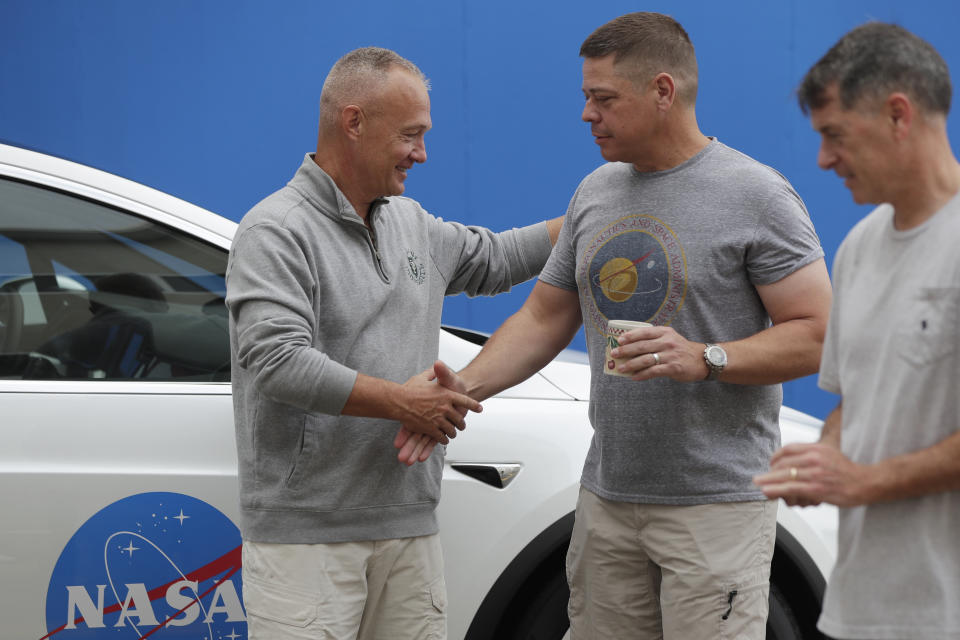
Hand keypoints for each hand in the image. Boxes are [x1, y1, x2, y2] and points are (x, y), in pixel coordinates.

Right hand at [395, 361, 474, 464]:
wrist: (398, 401)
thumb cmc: (410, 390)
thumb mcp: (423, 377)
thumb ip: (434, 372)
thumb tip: (438, 364)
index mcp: (446, 394)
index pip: (465, 401)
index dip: (473, 405)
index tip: (479, 408)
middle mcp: (445, 407)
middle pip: (460, 418)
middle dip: (461, 423)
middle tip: (461, 425)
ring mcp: (438, 419)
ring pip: (452, 430)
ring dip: (453, 432)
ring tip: (453, 433)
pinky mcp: (431, 429)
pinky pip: (442, 437)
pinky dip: (444, 439)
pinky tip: (444, 439)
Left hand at [610, 325, 708, 381]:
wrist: (702, 360)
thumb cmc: (681, 349)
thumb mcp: (670, 338)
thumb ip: (655, 339)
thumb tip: (631, 346)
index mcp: (665, 332)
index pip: (644, 332)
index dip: (630, 336)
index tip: (619, 340)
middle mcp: (667, 342)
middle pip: (642, 346)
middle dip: (626, 350)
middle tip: (614, 354)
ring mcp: (670, 355)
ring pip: (645, 359)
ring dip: (631, 364)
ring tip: (621, 368)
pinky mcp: (673, 368)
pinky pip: (653, 371)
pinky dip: (642, 375)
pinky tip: (634, 377)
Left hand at [753, 442, 873, 506]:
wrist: (866, 482)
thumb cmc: (847, 471)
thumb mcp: (828, 454)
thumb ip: (810, 455)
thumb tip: (792, 460)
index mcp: (816, 448)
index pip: (788, 449)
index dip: (775, 457)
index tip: (770, 464)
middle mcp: (814, 458)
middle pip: (783, 463)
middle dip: (769, 471)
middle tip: (758, 478)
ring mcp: (815, 473)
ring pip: (785, 476)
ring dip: (768, 481)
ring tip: (758, 484)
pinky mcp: (817, 488)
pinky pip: (791, 488)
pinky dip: (777, 490)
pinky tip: (768, 491)